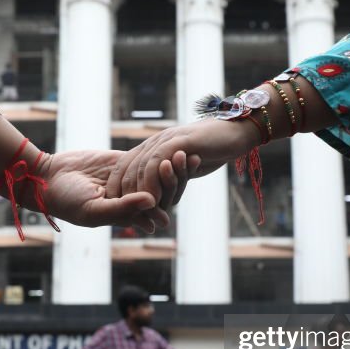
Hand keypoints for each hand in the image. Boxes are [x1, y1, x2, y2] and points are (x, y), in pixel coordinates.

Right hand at [35, 149, 175, 232]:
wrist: (48, 178)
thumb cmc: (67, 201)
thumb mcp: (94, 209)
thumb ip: (123, 208)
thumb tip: (153, 203)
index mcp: (128, 217)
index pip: (158, 212)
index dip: (171, 196)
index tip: (181, 181)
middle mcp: (132, 201)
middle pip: (163, 192)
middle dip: (177, 178)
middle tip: (190, 160)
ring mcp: (129, 181)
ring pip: (157, 174)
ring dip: (173, 165)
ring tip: (187, 151)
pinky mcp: (123, 163)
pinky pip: (145, 159)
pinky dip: (159, 153)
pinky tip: (173, 143)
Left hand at [106, 118, 261, 207]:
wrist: (237, 133)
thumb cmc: (213, 151)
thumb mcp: (186, 166)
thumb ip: (171, 177)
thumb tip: (159, 197)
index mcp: (153, 146)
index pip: (125, 166)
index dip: (116, 186)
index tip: (112, 208)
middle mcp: (155, 141)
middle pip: (127, 167)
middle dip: (121, 192)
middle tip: (119, 214)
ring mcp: (166, 139)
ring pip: (140, 166)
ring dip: (135, 191)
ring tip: (134, 212)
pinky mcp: (178, 140)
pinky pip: (157, 161)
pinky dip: (151, 181)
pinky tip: (151, 199)